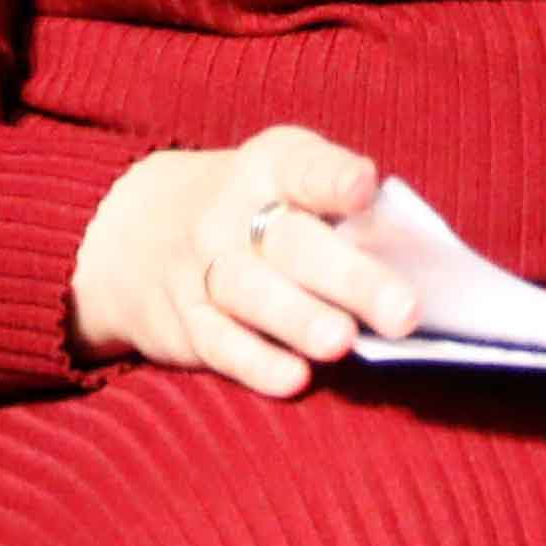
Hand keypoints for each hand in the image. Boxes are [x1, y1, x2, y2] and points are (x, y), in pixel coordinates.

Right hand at [68, 125, 420, 396]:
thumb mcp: (286, 178)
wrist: (136, 231)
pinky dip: (257, 363)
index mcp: (271, 166)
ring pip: (254, 296)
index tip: (366, 189)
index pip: (304, 168)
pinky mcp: (185, 323)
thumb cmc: (252, 207)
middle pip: (292, 244)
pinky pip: (221, 344)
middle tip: (404, 310)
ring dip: (302, 321)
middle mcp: (232, 213)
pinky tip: (295, 378)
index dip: (334, 178)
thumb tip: (410, 258)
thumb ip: (338, 209)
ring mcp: (203, 268)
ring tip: (345, 342)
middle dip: (349, 278)